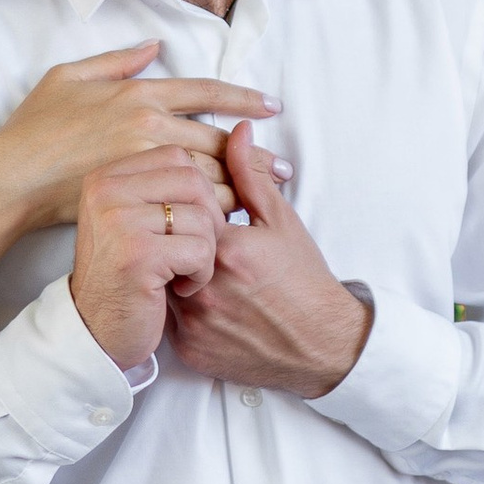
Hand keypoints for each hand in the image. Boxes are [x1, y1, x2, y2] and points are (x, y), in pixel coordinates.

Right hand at [0, 44, 273, 280]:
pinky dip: (212, 211)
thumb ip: (115, 60)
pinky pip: (186, 205)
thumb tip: (154, 45)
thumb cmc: (34, 126)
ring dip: (242, 186)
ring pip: (210, 176)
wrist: (12, 177)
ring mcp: (143, 164)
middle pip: (218, 141)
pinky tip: (229, 218)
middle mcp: (148, 125)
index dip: (243, 99)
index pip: (206, 93)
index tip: (271, 107)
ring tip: (267, 197)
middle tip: (285, 168)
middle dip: (255, 155)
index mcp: (138, 93)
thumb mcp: (68, 77)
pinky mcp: (136, 198)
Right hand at [68, 146, 229, 371]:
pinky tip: (180, 288)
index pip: (178, 157)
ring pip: (201, 217)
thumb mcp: (146, 216)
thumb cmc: (129, 274)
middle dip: (209, 221)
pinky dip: (201, 275)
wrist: (95, 331)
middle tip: (194, 251)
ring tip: (183, 272)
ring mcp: (118, 221)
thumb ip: (184, 176)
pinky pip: (200, 250)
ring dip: (206, 253)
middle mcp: (106, 190)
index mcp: (108, 175)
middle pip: (193, 181)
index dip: (201, 192)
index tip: (196, 224)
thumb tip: (245, 131)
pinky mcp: (136, 255)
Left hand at [166, 124, 370, 397]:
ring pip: (160, 284)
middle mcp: (203, 288)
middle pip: (165, 248)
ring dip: (170, 274)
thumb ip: (249, 175)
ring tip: (196, 272)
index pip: (180, 212)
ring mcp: (194, 324)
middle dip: (176, 242)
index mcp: (224, 249)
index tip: (202, 213)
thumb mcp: (281, 221)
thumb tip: (235, 132)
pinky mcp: (190, 351)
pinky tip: (203, 304)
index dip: (189, 209)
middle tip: (194, 242)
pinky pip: (167, 322)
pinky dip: (177, 311)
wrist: (322, 345)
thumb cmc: (304, 280)